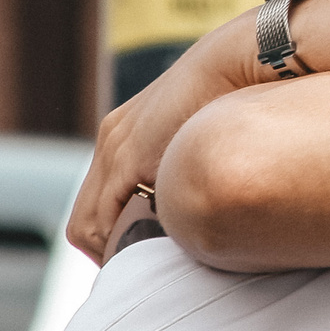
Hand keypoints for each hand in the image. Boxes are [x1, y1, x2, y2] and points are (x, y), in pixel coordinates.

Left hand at [67, 13, 263, 262]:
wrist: (243, 61)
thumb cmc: (241, 97)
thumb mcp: (206, 138)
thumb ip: (193, 165)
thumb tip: (210, 200)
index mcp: (127, 135)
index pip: (99, 203)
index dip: (118, 235)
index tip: (147, 253)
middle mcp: (112, 140)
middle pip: (86, 220)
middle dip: (110, 249)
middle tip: (144, 270)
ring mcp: (116, 147)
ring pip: (88, 225)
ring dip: (115, 250)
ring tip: (149, 265)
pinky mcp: (127, 156)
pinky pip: (102, 217)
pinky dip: (118, 240)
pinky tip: (150, 249)